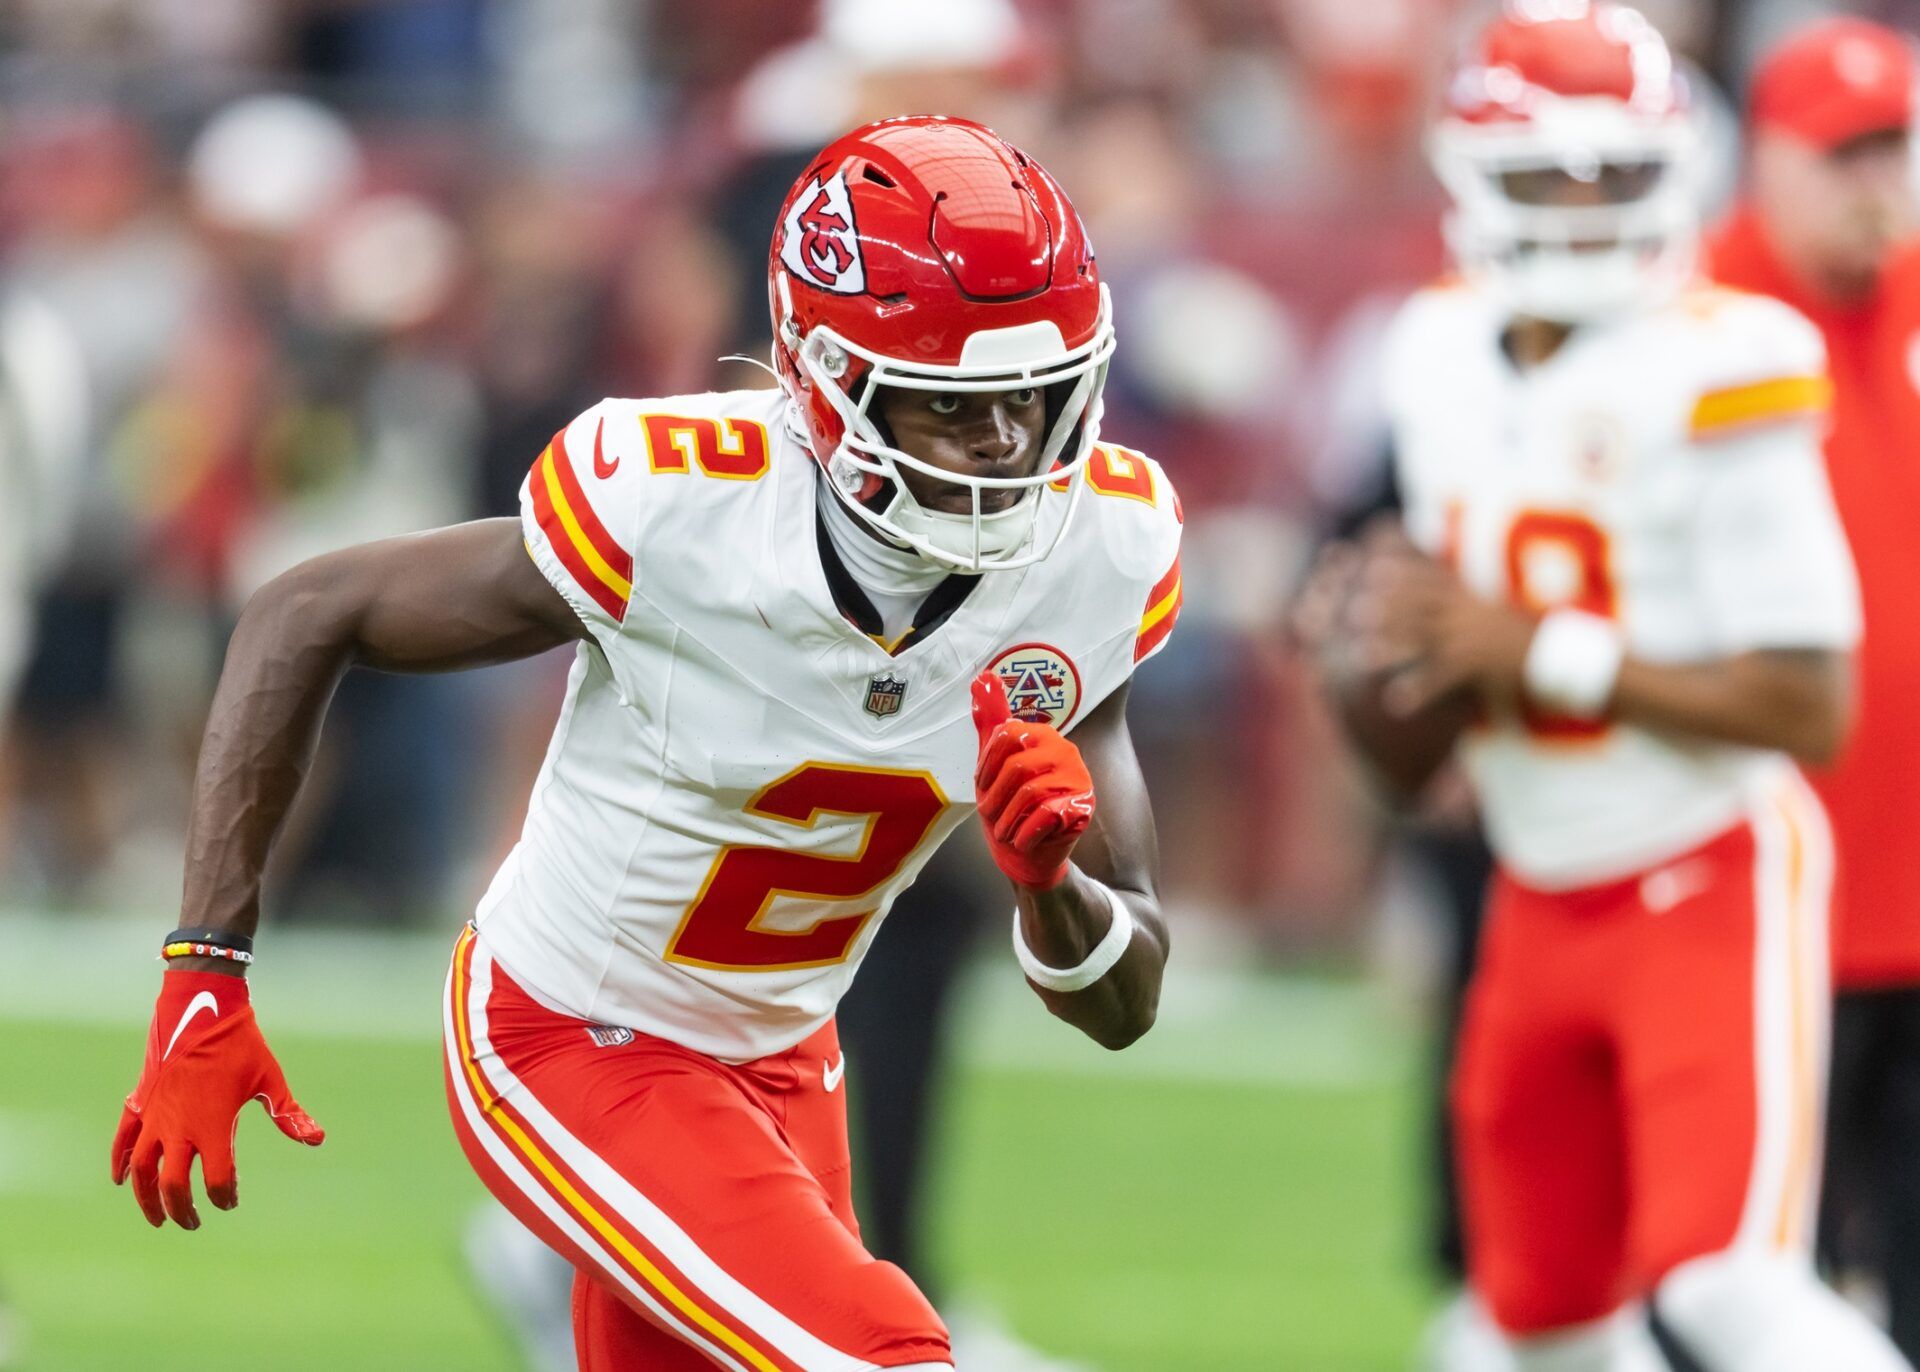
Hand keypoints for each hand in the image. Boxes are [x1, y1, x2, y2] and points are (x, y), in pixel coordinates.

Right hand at [111, 969, 322, 1228]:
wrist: (201, 1008)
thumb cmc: (240, 1044)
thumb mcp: (269, 1078)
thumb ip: (289, 1113)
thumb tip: (317, 1139)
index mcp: (213, 1126)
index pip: (217, 1179)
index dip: (225, 1196)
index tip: (231, 1201)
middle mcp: (179, 1127)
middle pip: (172, 1186)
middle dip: (181, 1210)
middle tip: (193, 1222)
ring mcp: (156, 1116)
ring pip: (141, 1170)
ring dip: (146, 1197)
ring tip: (157, 1217)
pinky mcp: (141, 1102)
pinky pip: (123, 1140)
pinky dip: (119, 1163)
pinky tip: (122, 1180)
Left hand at [971, 671, 1094, 889]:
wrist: (1028, 855)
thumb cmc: (1009, 806)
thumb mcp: (992, 763)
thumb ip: (991, 720)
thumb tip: (982, 678)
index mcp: (1043, 735)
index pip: (1007, 736)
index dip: (986, 765)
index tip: (982, 786)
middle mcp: (1065, 751)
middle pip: (1017, 767)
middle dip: (995, 797)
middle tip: (990, 815)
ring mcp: (1078, 779)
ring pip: (1029, 793)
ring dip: (1007, 819)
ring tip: (1005, 831)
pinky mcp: (1083, 807)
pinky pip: (1045, 815)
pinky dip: (1024, 834)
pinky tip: (1022, 840)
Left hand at [1347, 524, 1535, 715]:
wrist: (1555, 653)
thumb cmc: (1516, 631)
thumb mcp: (1487, 607)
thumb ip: (1460, 598)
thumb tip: (1438, 585)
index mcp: (1466, 595)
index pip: (1429, 578)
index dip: (1400, 573)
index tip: (1371, 569)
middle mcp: (1464, 612)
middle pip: (1418, 606)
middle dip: (1385, 609)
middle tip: (1351, 613)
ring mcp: (1470, 638)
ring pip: (1422, 640)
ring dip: (1390, 649)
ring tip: (1359, 657)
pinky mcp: (1477, 666)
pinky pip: (1441, 679)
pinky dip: (1417, 691)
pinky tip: (1394, 702)